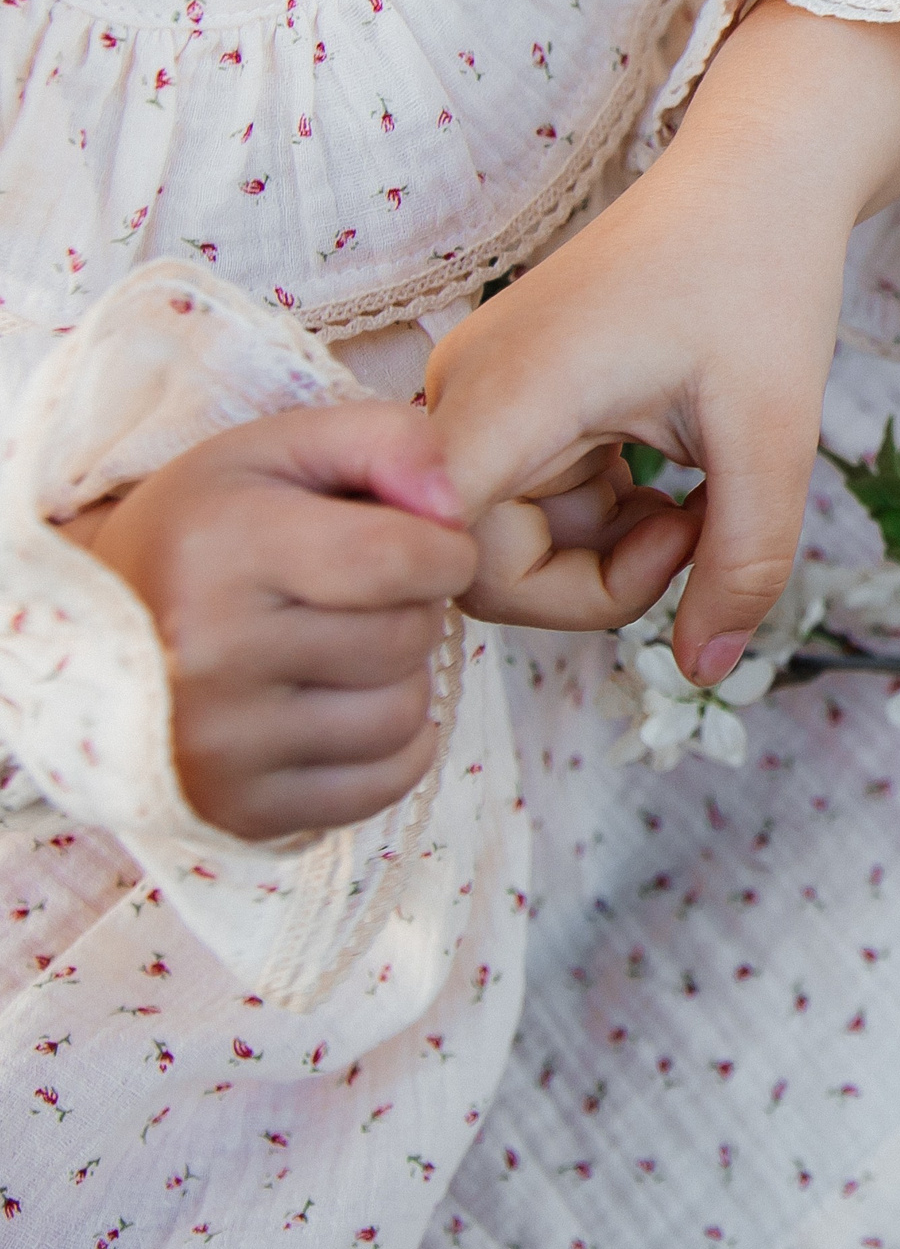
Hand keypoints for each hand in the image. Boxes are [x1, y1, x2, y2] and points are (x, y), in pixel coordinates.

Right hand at [68, 404, 477, 839]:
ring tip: (340, 648)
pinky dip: (390, 744)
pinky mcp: (241, 808)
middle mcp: (208, 653)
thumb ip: (386, 440)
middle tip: (357, 597)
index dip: (443, 550)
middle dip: (411, 609)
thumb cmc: (208, 531)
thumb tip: (455, 504)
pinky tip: (339, 704)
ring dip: (399, 677)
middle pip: (407, 638)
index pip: (401, 559)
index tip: (424, 547)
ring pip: (404, 713)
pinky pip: (387, 780)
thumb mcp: (279, 451)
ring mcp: (220, 744)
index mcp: (217, 547)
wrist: (95, 635)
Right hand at [427, 2, 899, 683]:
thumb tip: (704, 674)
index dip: (540, 596)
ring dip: (608, 552)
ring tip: (696, 499)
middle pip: (478, 565)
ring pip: (507, 545)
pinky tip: (670, 479)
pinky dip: (604, 519)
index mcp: (511, 390)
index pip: (453, 550)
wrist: (757, 180)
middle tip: (698, 535)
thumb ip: (742, 565)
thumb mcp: (776, 440)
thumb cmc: (761, 283)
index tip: (659, 560)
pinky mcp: (505, 406)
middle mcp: (463, 394)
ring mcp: (477, 399)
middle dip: (598, 585)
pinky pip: (529, 507)